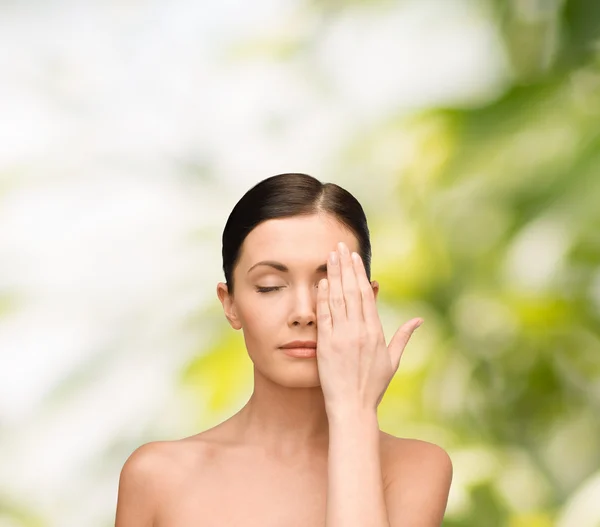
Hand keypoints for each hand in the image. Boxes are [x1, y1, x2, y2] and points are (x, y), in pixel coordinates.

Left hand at [316, 241, 422, 414]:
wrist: (353, 407)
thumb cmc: (373, 386)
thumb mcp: (392, 360)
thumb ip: (404, 336)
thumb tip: (419, 319)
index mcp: (376, 332)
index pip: (366, 295)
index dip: (359, 273)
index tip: (354, 257)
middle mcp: (360, 330)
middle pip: (351, 291)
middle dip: (345, 267)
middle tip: (339, 247)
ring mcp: (342, 336)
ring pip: (337, 299)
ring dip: (333, 276)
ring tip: (329, 257)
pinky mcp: (326, 345)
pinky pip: (325, 316)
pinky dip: (323, 298)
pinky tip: (321, 282)